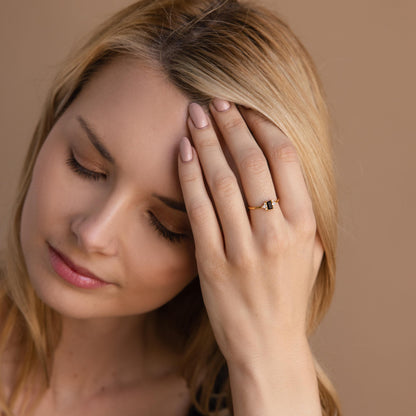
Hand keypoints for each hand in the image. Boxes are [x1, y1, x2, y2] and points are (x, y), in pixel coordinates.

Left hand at [178, 99, 323, 364]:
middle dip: (231, 124)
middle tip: (214, 100)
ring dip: (207, 142)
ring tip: (195, 115)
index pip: (284, 158)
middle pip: (250, 162)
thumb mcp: (310, 255)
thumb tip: (285, 175)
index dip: (262, 126)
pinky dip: (189, 176)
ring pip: (222, 180)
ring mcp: (243, 248)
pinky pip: (198, 209)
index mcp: (304, 226)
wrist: (268, 347)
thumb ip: (303, 216)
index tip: (245, 108)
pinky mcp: (212, 262)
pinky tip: (183, 151)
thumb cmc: (288, 299)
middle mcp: (276, 233)